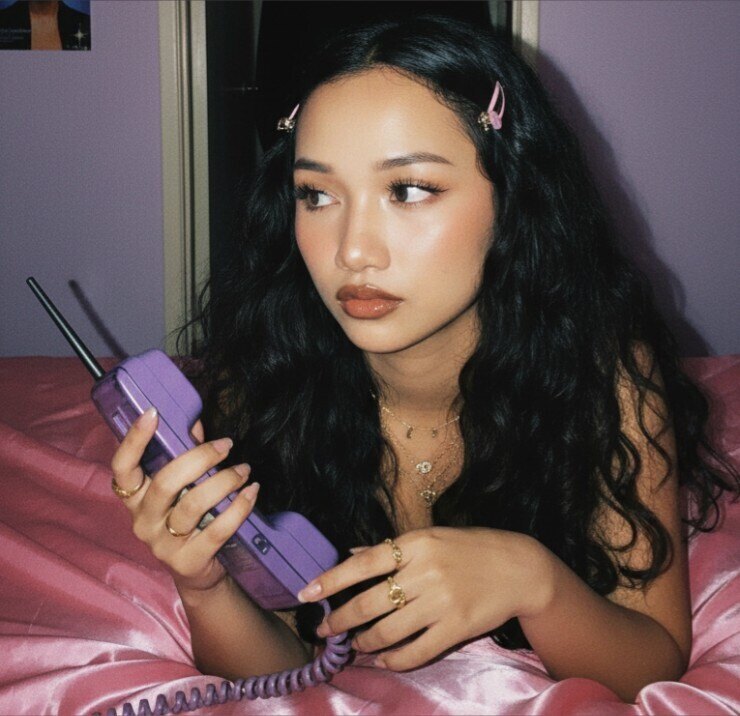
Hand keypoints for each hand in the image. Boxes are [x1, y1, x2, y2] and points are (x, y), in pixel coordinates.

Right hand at [110, 408, 259, 592]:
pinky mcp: (187, 562)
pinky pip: (216, 531)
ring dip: (225, 481)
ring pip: (193, 505)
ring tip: (244, 469)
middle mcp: (143, 521)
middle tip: (227, 445)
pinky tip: (252, 492)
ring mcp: (163, 545)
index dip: (133, 440)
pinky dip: (239, 508)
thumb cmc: (190, 518)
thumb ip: (184, 454)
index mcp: (135, 498)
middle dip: (200, 458)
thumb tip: (194, 420)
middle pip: (165, 482)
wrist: (197, 572)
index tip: (153, 413)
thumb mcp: (183, 486)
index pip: (122, 468)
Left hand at [297, 526, 549, 670]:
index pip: (363, 563)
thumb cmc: (471, 548)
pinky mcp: (456, 628)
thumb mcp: (431, 537)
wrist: (519, 568)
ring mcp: (441, 602)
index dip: (331, 579)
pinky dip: (392, 660)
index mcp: (416, 543)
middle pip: (369, 603)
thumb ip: (391, 548)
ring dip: (364, 643)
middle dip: (340, 620)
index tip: (306, 593)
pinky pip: (415, 652)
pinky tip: (382, 660)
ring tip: (354, 645)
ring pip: (388, 632)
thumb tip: (351, 553)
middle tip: (324, 630)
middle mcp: (425, 572)